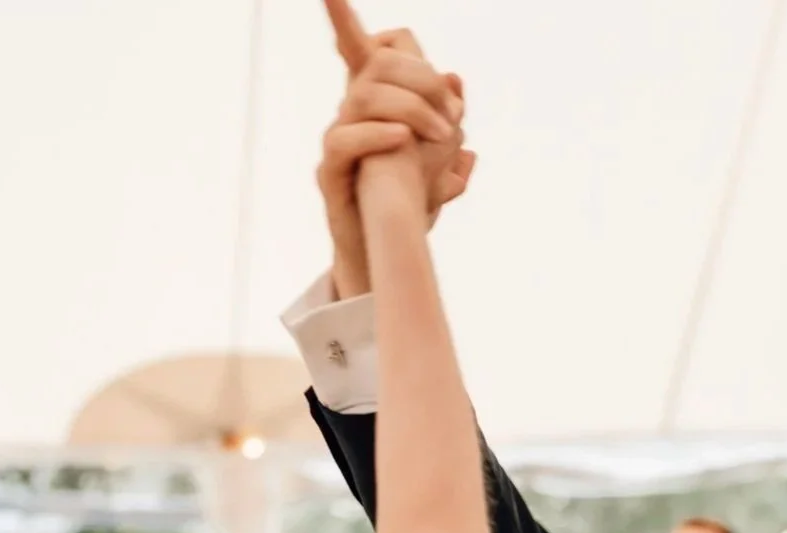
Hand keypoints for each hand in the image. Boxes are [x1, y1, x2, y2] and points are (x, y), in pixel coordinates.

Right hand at [320, 1, 476, 296]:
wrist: (388, 256)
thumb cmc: (410, 205)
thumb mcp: (439, 158)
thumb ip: (447, 120)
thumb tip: (456, 79)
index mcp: (375, 105)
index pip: (362, 49)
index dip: (344, 20)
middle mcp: (352, 114)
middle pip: (379, 65)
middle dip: (421, 78)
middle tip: (452, 113)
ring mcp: (338, 141)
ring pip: (364, 96)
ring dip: (411, 108)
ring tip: (438, 132)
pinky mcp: (330, 173)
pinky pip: (345, 140)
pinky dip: (377, 135)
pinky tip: (404, 139)